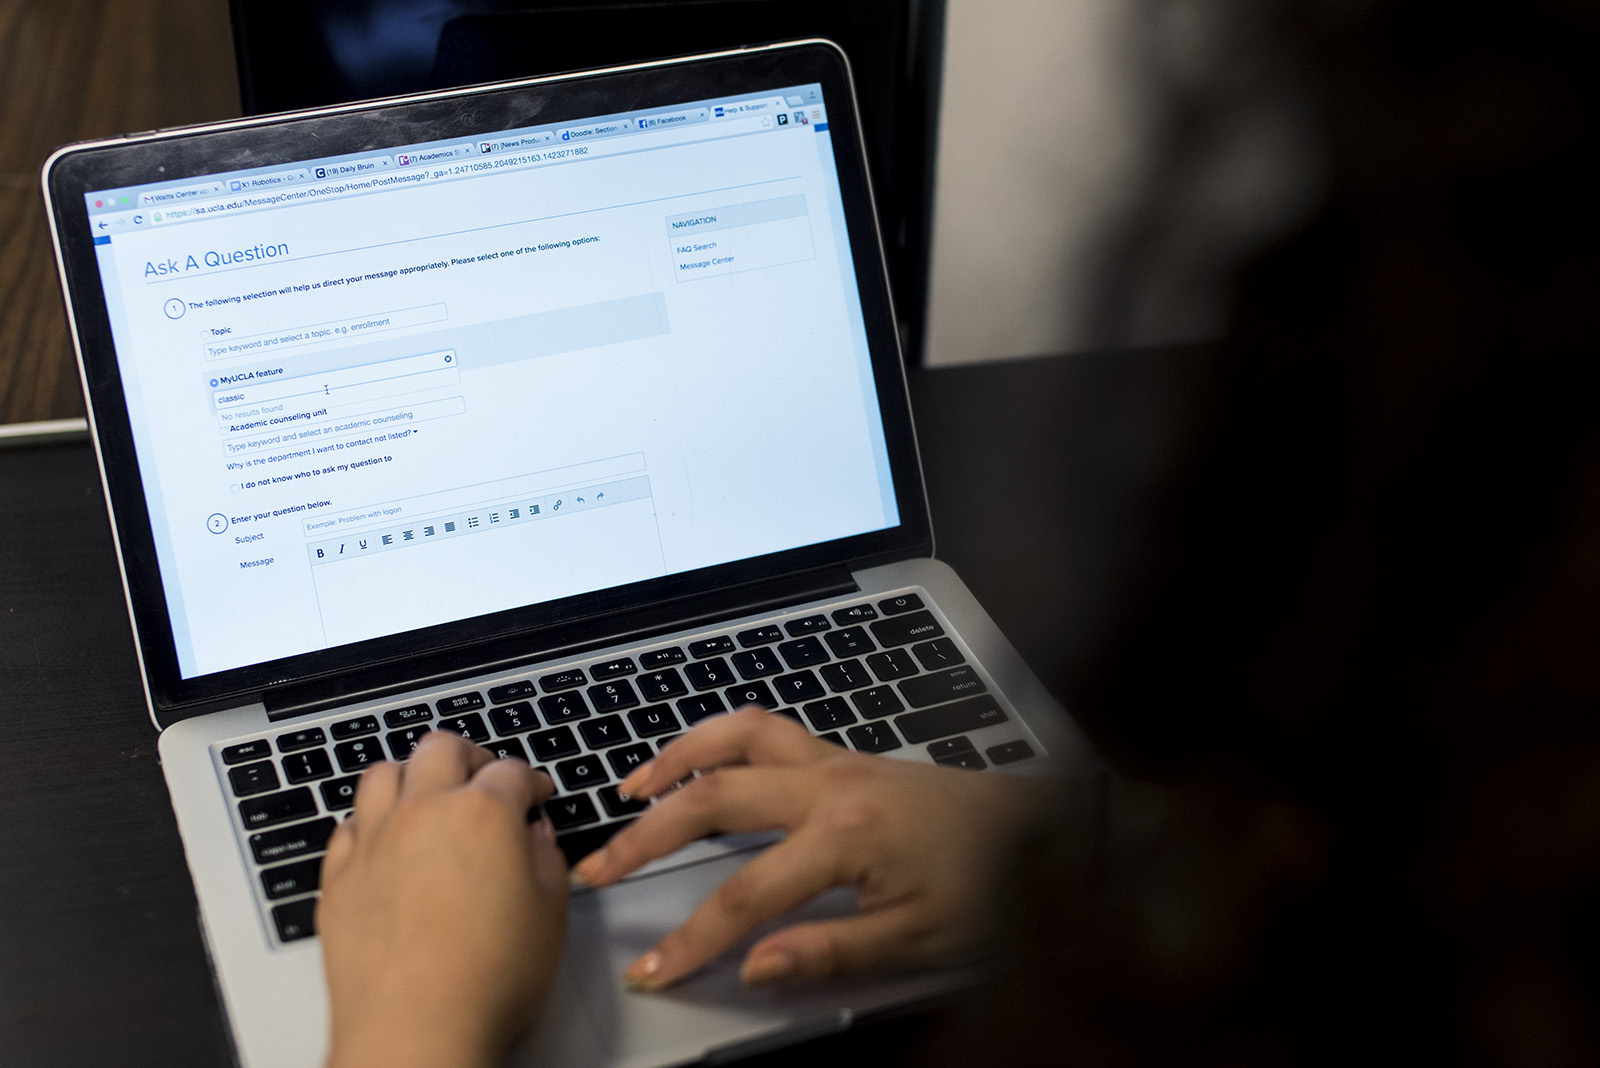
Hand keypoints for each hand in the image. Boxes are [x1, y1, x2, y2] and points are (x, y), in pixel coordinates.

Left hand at [318, 731, 567, 1067]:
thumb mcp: (550, 916)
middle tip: (484, 776)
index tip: (536, 795)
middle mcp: (423, 812)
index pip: (512, 771)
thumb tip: (536, 838)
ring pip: (383, 773)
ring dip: (411, 776)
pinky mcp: (338, 876)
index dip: (531, 781)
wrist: (415, 1029)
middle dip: (470, 755)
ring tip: (427, 796)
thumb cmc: (486, 979)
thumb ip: (547, 861)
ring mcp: (373, 840)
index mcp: (483, 813)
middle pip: (441, 749)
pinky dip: (370, 823)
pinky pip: (348, 825)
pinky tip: (386, 843)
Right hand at [571, 706, 1054, 990]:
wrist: (1046, 828)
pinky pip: (767, 730)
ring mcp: (836, 761)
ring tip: (627, 789)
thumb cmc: (994, 885)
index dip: (693, 939)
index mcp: (847, 834)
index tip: (652, 969)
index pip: (746, 896)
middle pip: (714, 799)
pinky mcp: (844, 756)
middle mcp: (830, 785)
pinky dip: (720, 738)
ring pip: (736, 739)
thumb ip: (831, 950)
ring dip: (675, 758)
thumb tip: (754, 966)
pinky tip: (699, 760)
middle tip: (598, 869)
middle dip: (647, 838)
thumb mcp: (923, 939)